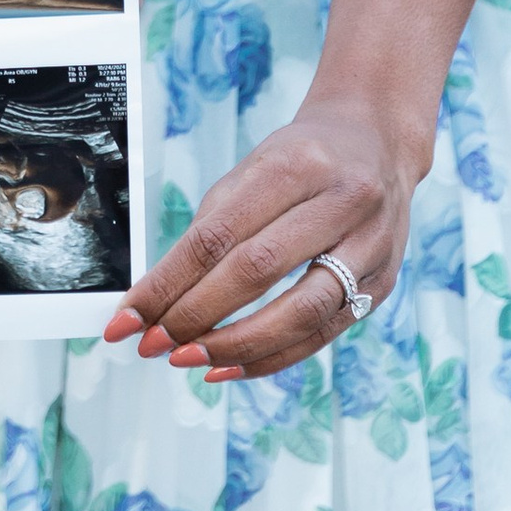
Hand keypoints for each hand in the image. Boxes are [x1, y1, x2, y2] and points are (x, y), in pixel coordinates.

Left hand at [104, 87, 424, 382]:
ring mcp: (371, 245)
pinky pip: (321, 334)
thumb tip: (157, 298)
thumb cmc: (302, 159)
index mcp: (296, 164)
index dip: (167, 282)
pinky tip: (229, 367)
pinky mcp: (383, 283)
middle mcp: (342, 201)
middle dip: (195, 316)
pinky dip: (271, 358)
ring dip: (235, 346)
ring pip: (300, 312)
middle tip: (152, 344)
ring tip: (189, 360)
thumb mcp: (252, 170)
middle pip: (258, 270)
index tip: (127, 317)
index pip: (219, 233)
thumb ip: (210, 230)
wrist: (378, 143)